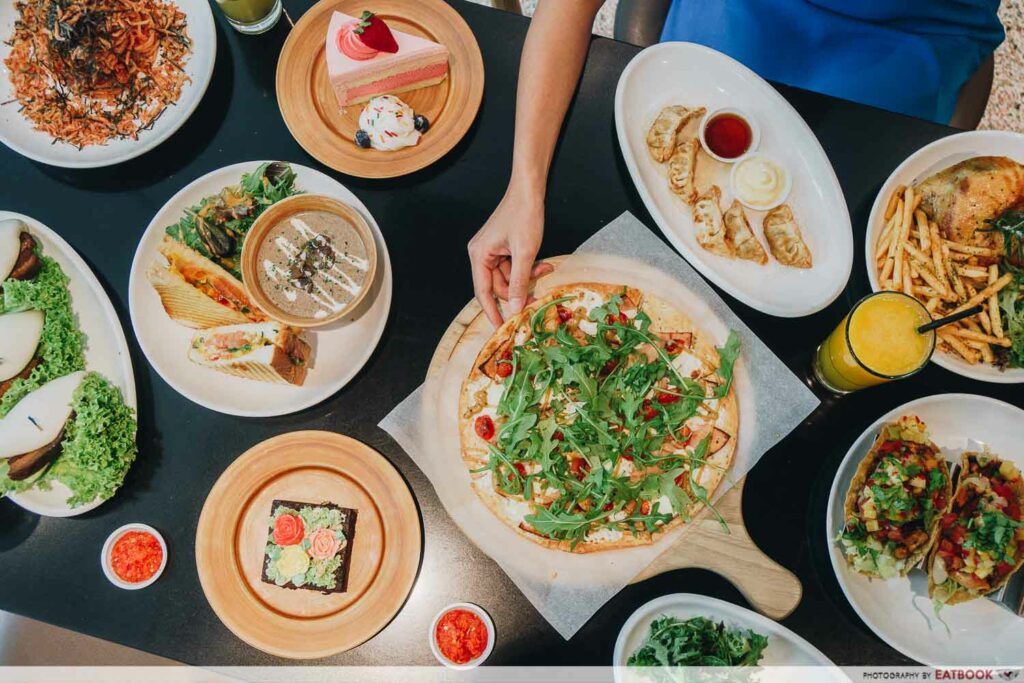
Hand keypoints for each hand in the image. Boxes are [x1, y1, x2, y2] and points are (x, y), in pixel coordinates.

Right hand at [468, 186, 553, 325]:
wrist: (529, 191)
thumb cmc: (524, 216)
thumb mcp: (525, 253)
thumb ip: (520, 283)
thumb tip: (516, 308)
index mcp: (479, 255)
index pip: (482, 291)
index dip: (492, 311)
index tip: (502, 328)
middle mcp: (481, 254)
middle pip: (497, 286)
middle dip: (518, 291)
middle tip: (537, 298)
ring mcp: (492, 251)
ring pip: (508, 277)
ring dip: (527, 278)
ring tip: (545, 269)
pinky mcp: (502, 248)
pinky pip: (513, 267)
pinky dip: (527, 268)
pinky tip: (543, 264)